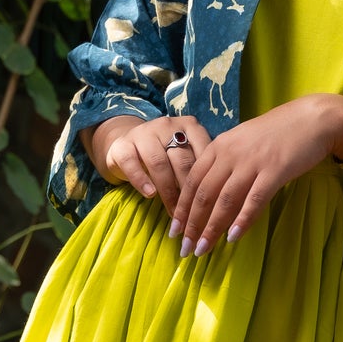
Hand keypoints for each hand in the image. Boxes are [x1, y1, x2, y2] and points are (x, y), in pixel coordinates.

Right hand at [88, 113, 212, 217]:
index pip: (204, 152)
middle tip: (195, 216)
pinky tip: (150, 195)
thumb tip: (220, 200)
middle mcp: (167, 125)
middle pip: (182, 160)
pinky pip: (131, 163)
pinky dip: (141, 180)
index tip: (213, 205)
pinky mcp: (122, 145)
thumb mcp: (185, 155)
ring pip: (159, 162)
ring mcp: (144, 133)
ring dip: (168, 191)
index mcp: (189, 126)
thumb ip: (201, 169)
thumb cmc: (166, 155)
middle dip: (190, 191)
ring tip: (174, 213)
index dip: (208, 180)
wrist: (128, 144)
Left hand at [172, 93, 342, 254]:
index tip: (174, 231)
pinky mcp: (275, 171)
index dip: (181, 208)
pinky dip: (242, 220)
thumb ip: (227, 163)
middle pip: (204, 194)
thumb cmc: (279, 131)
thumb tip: (213, 192)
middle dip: (191, 224)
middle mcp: (230, 154)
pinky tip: (233, 237)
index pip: (192, 181)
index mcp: (220, 146)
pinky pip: (254, 200)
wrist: (313, 118)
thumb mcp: (243, 142)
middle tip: (185, 249)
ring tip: (203, 249)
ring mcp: (252, 162)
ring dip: (211, 228)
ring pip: (224, 200)